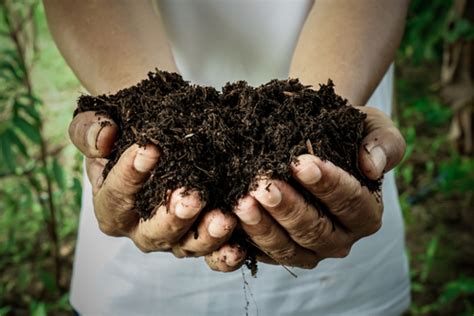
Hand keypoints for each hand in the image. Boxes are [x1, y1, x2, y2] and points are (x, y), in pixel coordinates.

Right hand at [69, 111, 241, 262]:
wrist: (158, 138)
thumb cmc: (125, 133)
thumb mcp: (97, 125)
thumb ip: (89, 130)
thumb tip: (103, 137)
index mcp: (111, 207)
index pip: (117, 195)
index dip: (130, 174)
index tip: (150, 149)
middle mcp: (140, 229)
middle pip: (154, 232)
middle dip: (174, 216)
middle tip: (191, 197)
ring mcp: (173, 238)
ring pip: (188, 246)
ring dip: (207, 236)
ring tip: (224, 219)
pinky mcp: (200, 239)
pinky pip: (213, 255)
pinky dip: (226, 255)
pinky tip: (240, 246)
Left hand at [206, 106, 404, 270]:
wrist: (314, 140)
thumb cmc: (346, 133)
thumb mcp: (374, 127)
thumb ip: (384, 143)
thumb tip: (373, 166)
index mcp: (366, 213)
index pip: (350, 202)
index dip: (327, 184)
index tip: (301, 163)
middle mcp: (340, 238)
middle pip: (315, 230)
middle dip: (288, 208)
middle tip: (264, 185)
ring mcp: (309, 250)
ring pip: (287, 248)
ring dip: (263, 226)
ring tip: (242, 201)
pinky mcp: (280, 251)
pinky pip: (262, 254)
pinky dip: (244, 240)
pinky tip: (228, 220)